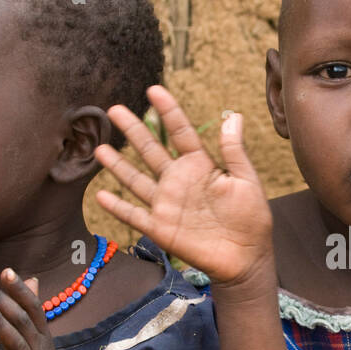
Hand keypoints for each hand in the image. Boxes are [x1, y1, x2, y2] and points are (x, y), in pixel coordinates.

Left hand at [0, 270, 75, 349]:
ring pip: (16, 343)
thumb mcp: (41, 343)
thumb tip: (32, 280)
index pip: (33, 307)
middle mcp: (39, 349)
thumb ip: (32, 312)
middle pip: (22, 320)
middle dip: (2, 299)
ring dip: (1, 325)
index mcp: (42, 337)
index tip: (4, 270)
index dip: (19, 289)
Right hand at [95, 86, 272, 287]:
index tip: (154, 91)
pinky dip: (118, 208)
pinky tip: (101, 195)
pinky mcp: (161, 228)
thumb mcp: (246, 181)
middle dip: (134, 130)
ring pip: (136, 180)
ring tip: (99, 149)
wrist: (246, 258)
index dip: (168, 112)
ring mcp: (167, 204)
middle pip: (151, 151)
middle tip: (114, 109)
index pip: (181, 133)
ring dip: (118, 166)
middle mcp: (179, 181)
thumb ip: (234, 151)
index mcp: (200, 166)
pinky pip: (135, 216)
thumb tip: (234, 116)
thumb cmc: (251, 218)